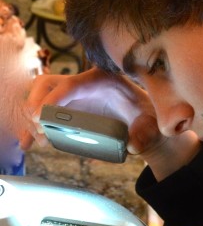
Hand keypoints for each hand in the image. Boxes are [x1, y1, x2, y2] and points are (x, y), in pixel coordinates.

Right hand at [20, 67, 143, 148]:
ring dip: (32, 117)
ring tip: (40, 140)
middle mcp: (83, 83)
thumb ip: (144, 133)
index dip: (55, 98)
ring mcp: (72, 94)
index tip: (42, 116)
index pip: (73, 83)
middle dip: (37, 104)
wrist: (144, 121)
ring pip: (40, 96)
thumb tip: (132, 146)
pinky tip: (29, 143)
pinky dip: (33, 126)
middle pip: (48, 84)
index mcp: (103, 79)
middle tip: (40, 128)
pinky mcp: (67, 107)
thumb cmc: (147, 118)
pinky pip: (42, 110)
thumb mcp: (150, 124)